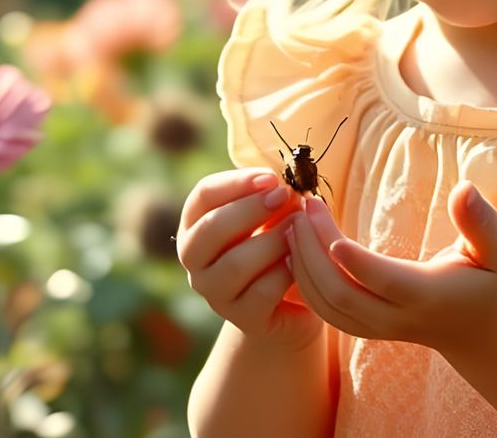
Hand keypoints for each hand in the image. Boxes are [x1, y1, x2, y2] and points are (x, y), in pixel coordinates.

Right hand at [177, 167, 322, 352]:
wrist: (290, 305)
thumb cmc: (276, 247)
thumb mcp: (270, 217)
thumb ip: (271, 198)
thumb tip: (285, 184)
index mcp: (195, 225)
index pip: (204, 195)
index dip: (236, 182)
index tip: (271, 178)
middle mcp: (195, 260)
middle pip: (210, 228)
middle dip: (250, 209)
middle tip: (286, 196)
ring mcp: (215, 293)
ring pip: (235, 264)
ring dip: (271, 240)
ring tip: (299, 225)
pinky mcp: (243, 318)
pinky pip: (261, 293)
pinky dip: (284, 272)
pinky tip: (301, 260)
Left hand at [285, 180, 496, 354]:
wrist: (482, 332)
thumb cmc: (492, 281)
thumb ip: (482, 221)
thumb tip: (464, 188)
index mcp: (428, 296)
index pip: (382, 280)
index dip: (352, 256)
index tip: (324, 219)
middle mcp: (398, 318)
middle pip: (343, 293)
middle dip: (314, 251)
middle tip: (303, 208)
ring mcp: (378, 329)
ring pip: (327, 306)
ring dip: (302, 266)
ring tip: (291, 223)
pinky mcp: (365, 329)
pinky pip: (325, 312)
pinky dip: (303, 283)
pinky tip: (295, 250)